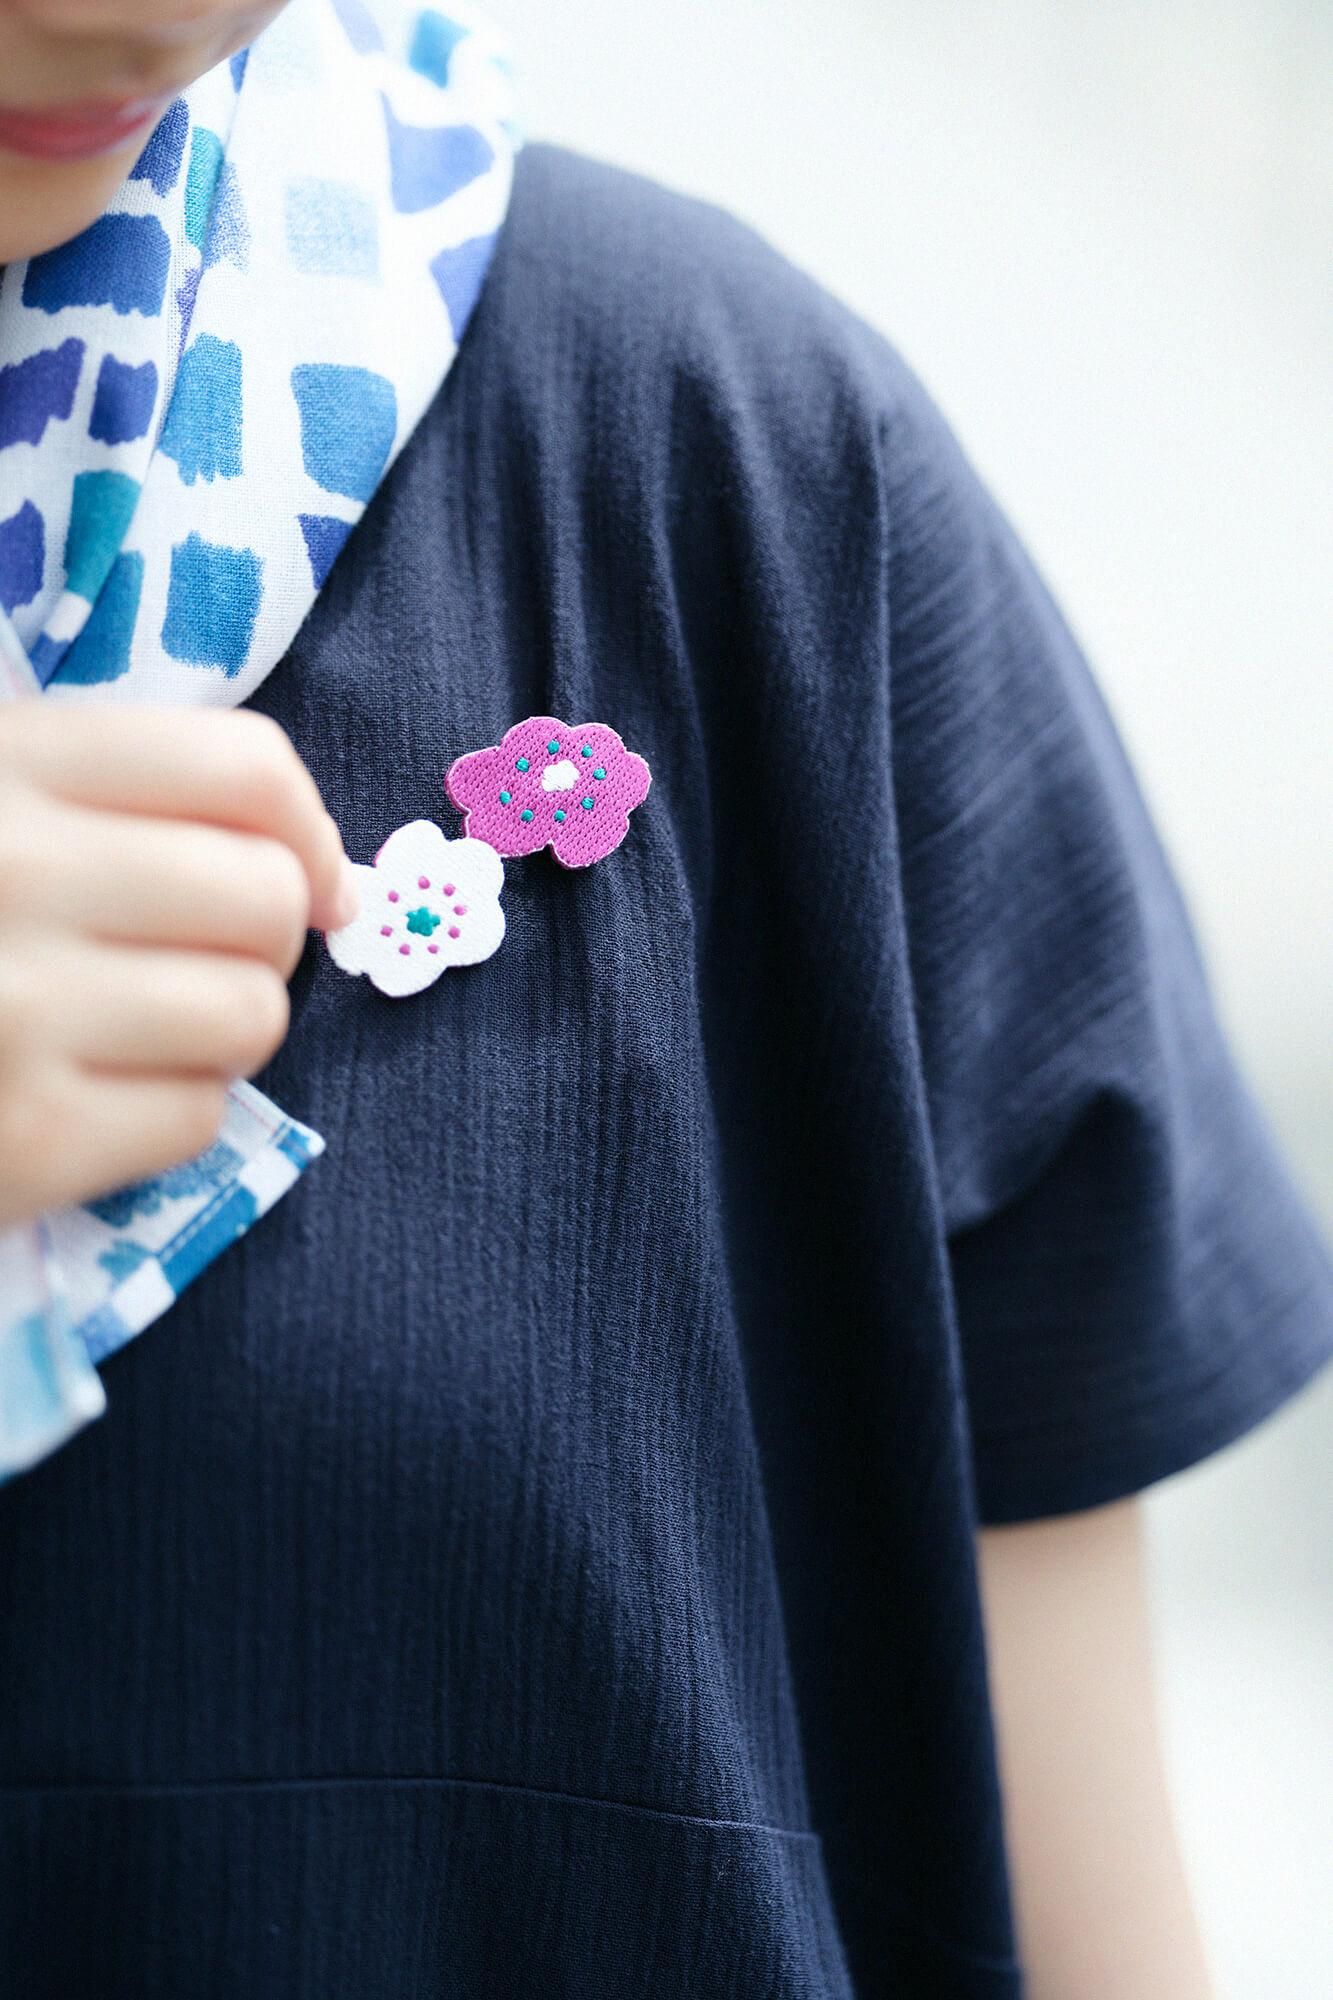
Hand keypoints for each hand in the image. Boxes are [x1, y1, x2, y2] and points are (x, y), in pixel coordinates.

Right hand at [0, 705, 355, 1227]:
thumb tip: (322, 871)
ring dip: (217, 1029)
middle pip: (266, 900)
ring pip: (252, 1015)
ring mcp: (18, 1014)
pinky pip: (196, 1119)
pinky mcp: (26, 1146)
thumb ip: (114, 793)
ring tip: (136, 1027)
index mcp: (3, 763)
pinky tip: (91, 1094)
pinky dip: (166, 1113)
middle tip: (193, 958)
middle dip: (258, 938)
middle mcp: (15, 875)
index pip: (244, 768)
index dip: (308, 829)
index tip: (312, 876)